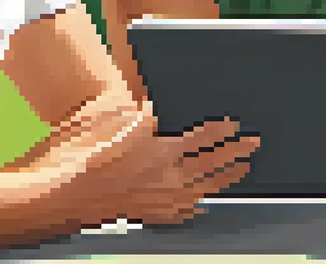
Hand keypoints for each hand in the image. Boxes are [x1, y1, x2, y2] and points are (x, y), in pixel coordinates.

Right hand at [71, 101, 259, 226]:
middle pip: (212, 163)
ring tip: (242, 171)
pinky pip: (184, 211)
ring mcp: (163, 198)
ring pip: (204, 188)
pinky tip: (202, 204)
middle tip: (253, 145)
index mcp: (161, 152)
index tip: (235, 125)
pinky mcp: (153, 213)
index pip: (202, 138)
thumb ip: (141, 119)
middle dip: (236, 153)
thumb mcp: (117, 127)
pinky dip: (197, 205)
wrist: (72, 197)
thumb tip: (154, 112)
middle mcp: (168, 177)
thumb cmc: (90, 161)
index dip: (222, 130)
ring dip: (226, 178)